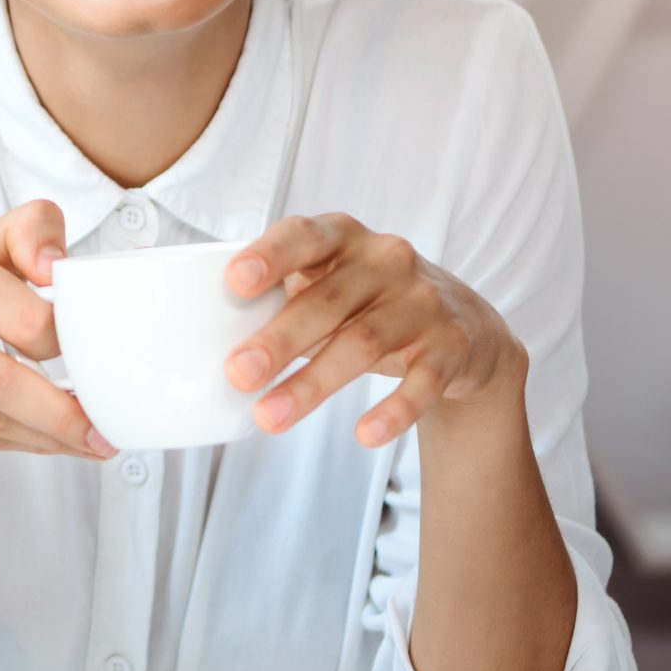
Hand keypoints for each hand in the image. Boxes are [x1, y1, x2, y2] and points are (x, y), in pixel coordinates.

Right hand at [0, 199, 113, 459]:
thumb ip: (28, 232)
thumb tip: (58, 267)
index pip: (23, 317)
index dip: (66, 344)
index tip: (96, 357)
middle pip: (1, 380)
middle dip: (62, 413)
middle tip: (105, 430)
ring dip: (47, 437)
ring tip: (89, 442)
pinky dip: (16, 443)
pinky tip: (46, 442)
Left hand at [222, 212, 525, 446]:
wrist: (463, 328)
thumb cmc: (366, 304)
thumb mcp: (327, 285)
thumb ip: (280, 300)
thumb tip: (208, 344)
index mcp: (343, 238)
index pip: (304, 236)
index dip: (270, 256)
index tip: (235, 282)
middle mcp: (386, 260)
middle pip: (327, 301)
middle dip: (279, 339)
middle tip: (237, 373)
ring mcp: (423, 302)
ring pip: (363, 343)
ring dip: (313, 384)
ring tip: (269, 417)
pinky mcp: (451, 346)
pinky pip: (422, 382)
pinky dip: (393, 411)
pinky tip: (364, 434)